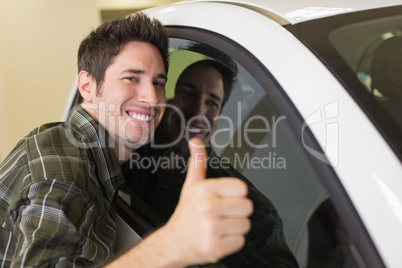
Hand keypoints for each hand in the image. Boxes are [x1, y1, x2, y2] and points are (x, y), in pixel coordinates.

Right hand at [163, 138, 252, 265]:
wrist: (173, 243)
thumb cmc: (186, 214)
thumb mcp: (191, 185)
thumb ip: (198, 162)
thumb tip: (196, 142)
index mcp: (205, 189)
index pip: (242, 189)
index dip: (235, 195)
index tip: (224, 199)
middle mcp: (207, 207)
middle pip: (247, 207)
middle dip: (237, 213)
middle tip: (221, 215)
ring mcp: (210, 228)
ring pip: (245, 225)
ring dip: (235, 228)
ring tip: (219, 227)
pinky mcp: (214, 247)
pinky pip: (240, 241)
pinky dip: (231, 242)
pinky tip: (218, 238)